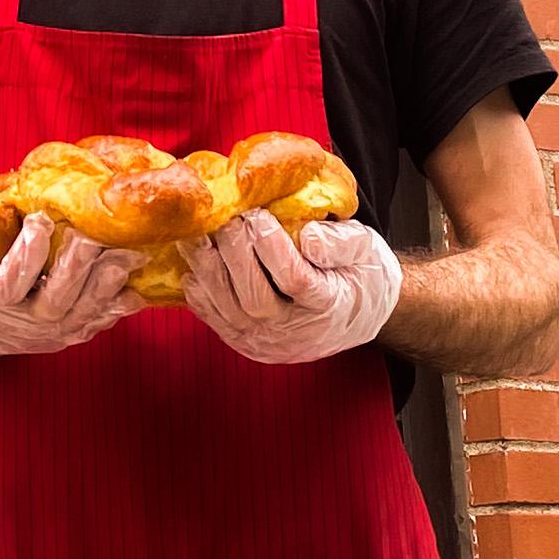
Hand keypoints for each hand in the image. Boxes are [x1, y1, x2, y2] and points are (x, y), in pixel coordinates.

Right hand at [0, 162, 139, 357]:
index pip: (10, 280)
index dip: (27, 253)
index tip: (40, 220)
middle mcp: (21, 321)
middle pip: (54, 300)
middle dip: (77, 269)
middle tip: (95, 237)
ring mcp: (47, 332)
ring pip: (80, 315)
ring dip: (106, 287)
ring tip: (127, 257)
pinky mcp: (65, 336)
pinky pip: (94, 324)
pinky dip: (116, 308)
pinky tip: (136, 288)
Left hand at [178, 208, 401, 366]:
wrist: (357, 314)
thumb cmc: (359, 273)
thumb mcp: (365, 249)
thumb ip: (340, 242)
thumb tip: (307, 237)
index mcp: (330, 307)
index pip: (295, 280)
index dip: (272, 248)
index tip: (258, 214)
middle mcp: (297, 333)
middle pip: (257, 299)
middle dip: (235, 255)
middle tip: (225, 218)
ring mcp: (270, 344)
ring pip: (230, 312)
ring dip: (209, 271)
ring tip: (198, 235)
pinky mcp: (248, 344)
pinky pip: (217, 322)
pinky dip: (200, 295)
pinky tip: (193, 264)